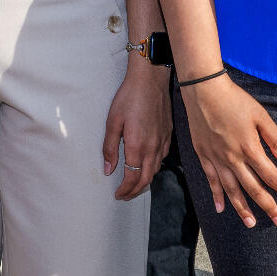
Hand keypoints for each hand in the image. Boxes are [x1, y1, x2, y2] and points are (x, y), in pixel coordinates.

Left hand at [103, 58, 172, 199]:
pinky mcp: (168, 135)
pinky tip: (147, 166)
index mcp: (137, 146)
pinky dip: (153, 168)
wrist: (151, 80)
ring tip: (134, 185)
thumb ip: (110, 148)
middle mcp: (153, 148)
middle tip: (125, 196)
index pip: (132, 178)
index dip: (125, 190)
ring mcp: (162, 142)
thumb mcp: (113, 121)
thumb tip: (108, 170)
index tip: (117, 195)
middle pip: (146, 179)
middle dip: (135, 191)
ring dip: (145, 181)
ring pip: (155, 170)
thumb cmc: (129, 97)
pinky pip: (161, 159)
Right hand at [179, 75, 276, 229]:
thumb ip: (275, 139)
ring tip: (251, 224)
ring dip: (242, 208)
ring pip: (232, 190)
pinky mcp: (204, 155)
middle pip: (253, 188)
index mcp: (250, 148)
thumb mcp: (261, 115)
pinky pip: (211, 180)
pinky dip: (216, 196)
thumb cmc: (235, 100)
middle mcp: (233, 158)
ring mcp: (217, 159)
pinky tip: (220, 209)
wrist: (204, 90)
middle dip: (268, 206)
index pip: (272, 175)